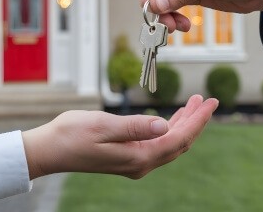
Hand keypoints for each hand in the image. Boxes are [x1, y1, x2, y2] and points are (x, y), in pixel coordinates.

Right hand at [22, 94, 217, 179]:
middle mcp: (141, 163)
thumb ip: (135, 126)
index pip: (179, 138)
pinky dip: (169, 128)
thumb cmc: (71, 135)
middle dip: (196, 121)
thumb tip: (164, 124)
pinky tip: (173, 116)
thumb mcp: (103, 126)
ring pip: (170, 142)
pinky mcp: (128, 156)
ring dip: (184, 123)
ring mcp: (135, 161)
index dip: (198, 120)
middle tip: (207, 99)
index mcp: (139, 157)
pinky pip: (157, 143)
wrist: (49, 150)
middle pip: (179, 142)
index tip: (212, 103)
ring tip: (194, 102)